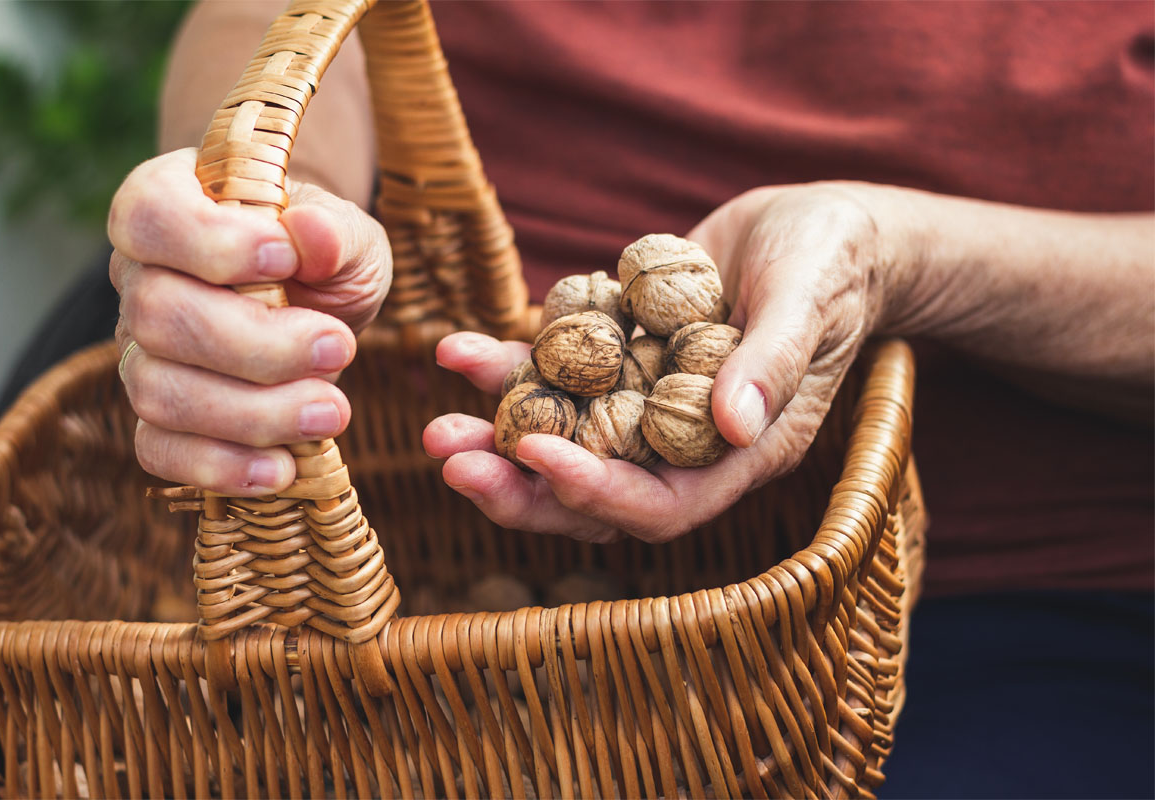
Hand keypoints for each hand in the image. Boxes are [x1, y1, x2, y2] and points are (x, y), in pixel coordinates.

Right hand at [109, 148, 390, 494]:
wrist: (322, 306)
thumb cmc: (325, 258)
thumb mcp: (347, 234)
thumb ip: (335, 231)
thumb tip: (312, 234)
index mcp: (171, 205)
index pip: (149, 215)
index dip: (211, 243)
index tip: (286, 260)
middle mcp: (139, 278)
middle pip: (157, 316)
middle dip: (257, 345)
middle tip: (341, 349)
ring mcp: (139, 351)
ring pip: (158, 391)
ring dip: (252, 413)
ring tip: (332, 412)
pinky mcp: (160, 415)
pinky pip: (159, 449)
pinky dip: (220, 466)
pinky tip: (283, 466)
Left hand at [424, 182, 905, 541]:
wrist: (814, 226)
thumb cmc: (831, 262)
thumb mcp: (811, 300)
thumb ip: (772, 360)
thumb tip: (732, 424)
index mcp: (740, 452)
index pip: (660, 503)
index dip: (595, 489)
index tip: (535, 450)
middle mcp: (684, 442)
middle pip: (593, 493)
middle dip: (520, 484)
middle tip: (450, 459)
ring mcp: (645, 403)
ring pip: (563, 440)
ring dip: (497, 434)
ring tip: (436, 420)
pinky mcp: (619, 360)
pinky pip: (557, 377)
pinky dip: (509, 370)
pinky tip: (459, 351)